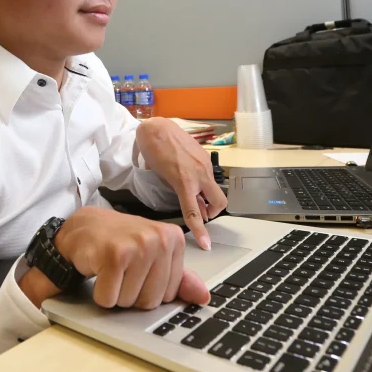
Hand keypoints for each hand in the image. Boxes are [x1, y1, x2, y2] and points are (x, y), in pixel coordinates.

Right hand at [19, 207, 208, 309]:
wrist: (85, 226)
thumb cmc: (120, 242)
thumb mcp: (154, 256)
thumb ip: (180, 279)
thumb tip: (204, 297)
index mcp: (174, 239)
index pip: (169, 295)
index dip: (148, 291)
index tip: (138, 270)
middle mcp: (159, 239)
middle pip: (150, 301)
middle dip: (131, 294)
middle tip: (122, 270)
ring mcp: (138, 245)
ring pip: (129, 302)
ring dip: (114, 293)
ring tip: (111, 269)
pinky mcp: (114, 254)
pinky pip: (108, 298)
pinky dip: (100, 292)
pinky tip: (100, 269)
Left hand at [134, 118, 227, 250]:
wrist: (156, 127)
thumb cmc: (153, 151)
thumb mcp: (161, 177)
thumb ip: (177, 191)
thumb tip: (190, 201)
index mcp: (185, 181)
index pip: (195, 212)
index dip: (201, 231)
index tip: (206, 243)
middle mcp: (200, 173)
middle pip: (219, 202)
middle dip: (213, 211)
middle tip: (202, 213)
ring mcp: (205, 164)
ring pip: (214, 188)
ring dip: (208, 196)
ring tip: (193, 194)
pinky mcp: (205, 156)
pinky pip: (208, 176)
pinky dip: (203, 182)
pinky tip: (190, 177)